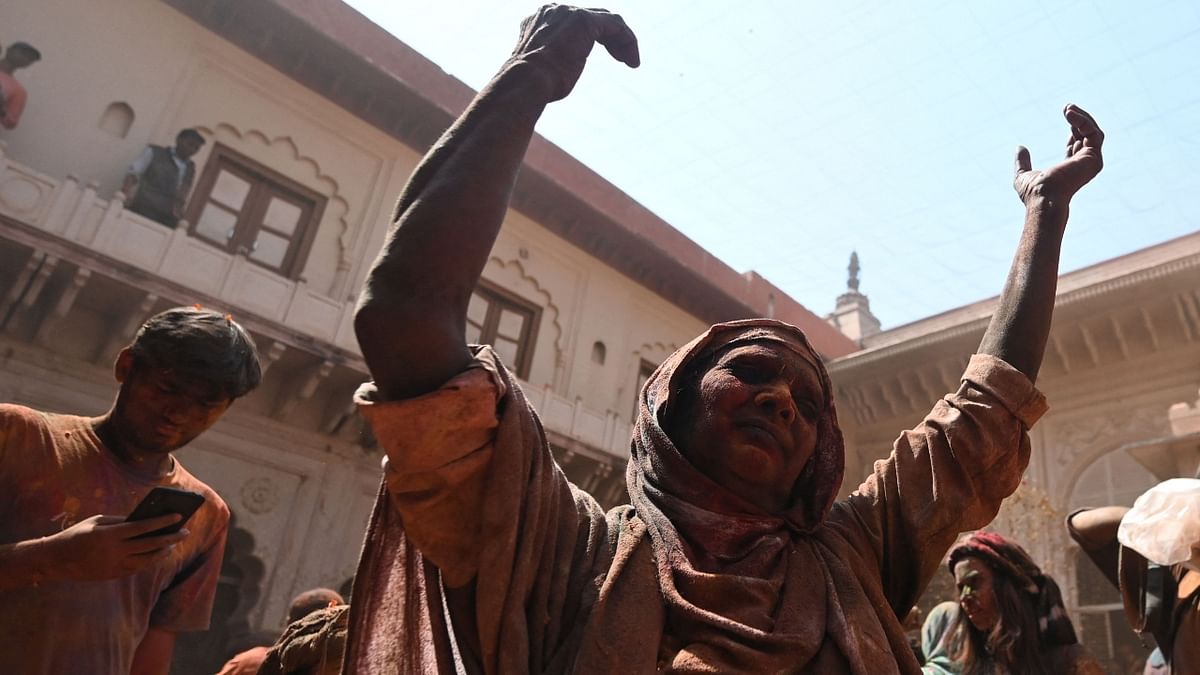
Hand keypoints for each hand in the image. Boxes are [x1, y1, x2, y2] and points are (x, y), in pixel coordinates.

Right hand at [38, 514, 188, 581]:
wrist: (55, 560)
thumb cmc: (77, 534)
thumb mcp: (97, 522)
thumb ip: (120, 521)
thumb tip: (144, 520)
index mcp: (111, 534)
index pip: (143, 527)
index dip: (163, 521)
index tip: (178, 515)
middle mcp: (115, 551)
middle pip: (150, 544)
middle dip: (171, 537)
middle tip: (185, 531)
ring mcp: (115, 565)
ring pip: (147, 560)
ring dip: (163, 551)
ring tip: (173, 544)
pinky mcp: (113, 575)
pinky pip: (137, 568)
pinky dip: (149, 561)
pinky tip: (158, 554)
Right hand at [509, 4, 639, 101]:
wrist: (525, 83)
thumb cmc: (532, 87)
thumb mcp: (542, 71)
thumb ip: (553, 62)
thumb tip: (556, 77)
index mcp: (540, 19)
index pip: (575, 21)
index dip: (595, 38)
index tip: (607, 57)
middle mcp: (553, 10)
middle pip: (593, 17)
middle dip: (611, 38)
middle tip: (623, 59)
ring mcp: (568, 13)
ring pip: (606, 20)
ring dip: (622, 41)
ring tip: (631, 62)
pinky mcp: (584, 21)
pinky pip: (615, 24)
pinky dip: (627, 40)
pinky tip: (632, 61)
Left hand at [1013, 104, 1103, 207]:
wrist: (1043, 198)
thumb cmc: (1034, 193)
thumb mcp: (1023, 175)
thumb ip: (1022, 162)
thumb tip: (1019, 148)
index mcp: (1071, 168)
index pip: (1077, 143)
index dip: (1073, 127)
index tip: (1066, 113)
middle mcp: (1084, 165)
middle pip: (1088, 135)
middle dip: (1079, 119)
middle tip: (1066, 107)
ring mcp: (1091, 162)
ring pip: (1094, 132)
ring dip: (1082, 118)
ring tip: (1067, 108)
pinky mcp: (1094, 157)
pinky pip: (1094, 133)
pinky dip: (1083, 121)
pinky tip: (1070, 114)